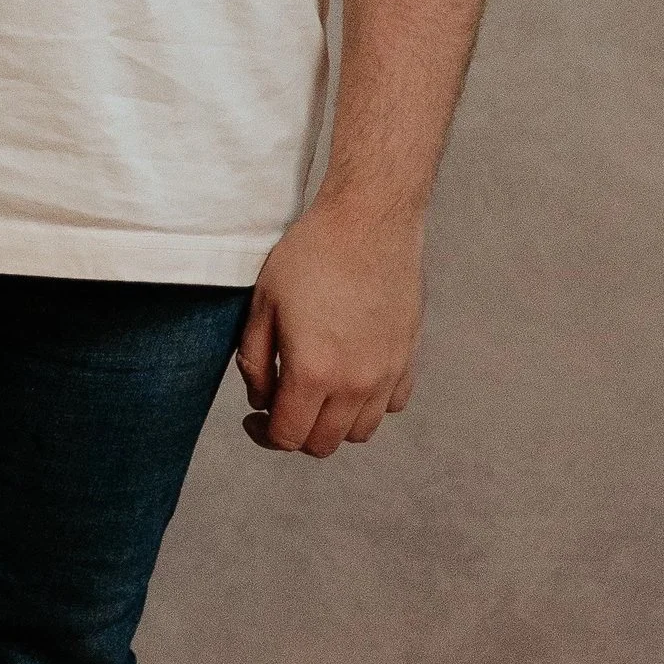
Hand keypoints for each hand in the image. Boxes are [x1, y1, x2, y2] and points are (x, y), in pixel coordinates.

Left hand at [234, 194, 423, 456]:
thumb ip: (254, 360)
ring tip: (316, 391)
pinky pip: (391, 405)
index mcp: (314, 372)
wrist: (368, 220)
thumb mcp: (263, 303)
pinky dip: (369, 404)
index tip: (254, 419)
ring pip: (360, 432)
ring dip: (333, 423)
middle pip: (323, 443)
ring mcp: (387, 374)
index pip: (288, 436)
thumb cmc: (311, 254)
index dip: (264, 434)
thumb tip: (260, 399)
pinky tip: (352, 376)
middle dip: (296, 431)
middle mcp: (355, 384)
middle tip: (280, 403)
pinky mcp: (408, 358)